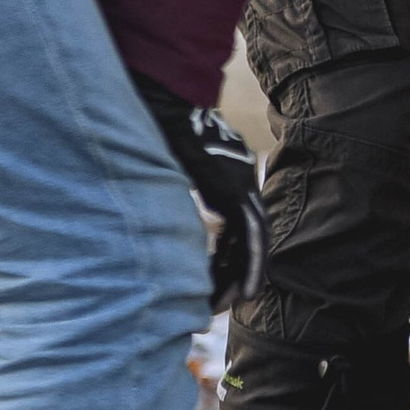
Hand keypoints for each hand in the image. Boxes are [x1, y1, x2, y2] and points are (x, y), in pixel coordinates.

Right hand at [134, 78, 271, 313]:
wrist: (164, 105)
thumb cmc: (156, 132)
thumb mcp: (169, 170)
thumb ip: (176, 193)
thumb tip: (162, 216)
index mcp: (229, 177)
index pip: (237, 226)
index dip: (229, 257)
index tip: (216, 281)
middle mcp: (243, 181)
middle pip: (249, 237)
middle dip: (238, 271)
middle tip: (226, 301)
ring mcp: (243, 184)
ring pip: (253, 242)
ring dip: (242, 275)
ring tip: (229, 304)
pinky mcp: (235, 191)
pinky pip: (249, 238)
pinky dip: (247, 266)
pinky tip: (239, 293)